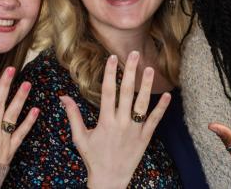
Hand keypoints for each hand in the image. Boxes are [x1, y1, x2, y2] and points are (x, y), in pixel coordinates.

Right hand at [60, 51, 170, 188]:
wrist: (109, 180)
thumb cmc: (93, 158)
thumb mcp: (80, 137)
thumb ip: (73, 115)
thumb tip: (63, 97)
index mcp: (105, 121)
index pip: (108, 92)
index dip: (110, 73)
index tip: (112, 58)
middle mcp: (121, 123)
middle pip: (126, 93)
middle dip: (130, 72)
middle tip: (134, 53)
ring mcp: (134, 130)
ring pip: (142, 104)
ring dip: (146, 86)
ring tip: (150, 69)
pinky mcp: (145, 138)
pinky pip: (155, 121)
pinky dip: (161, 108)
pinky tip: (167, 95)